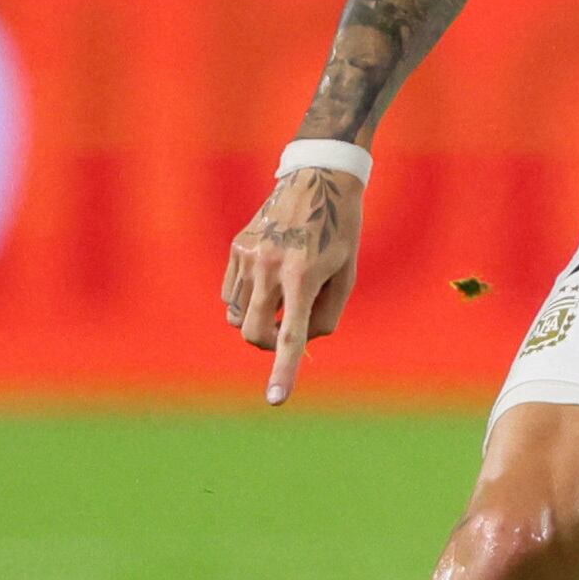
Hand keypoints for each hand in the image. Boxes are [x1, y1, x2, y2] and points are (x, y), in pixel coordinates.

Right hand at [224, 167, 364, 405]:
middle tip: (288, 327)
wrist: (318, 178)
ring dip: (258, 318)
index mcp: (303, 274)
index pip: (291, 334)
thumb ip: (326, 315)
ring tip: (284, 292)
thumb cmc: (341, 230)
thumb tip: (300, 341)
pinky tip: (268, 279)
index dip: (284, 370)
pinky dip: (246, 299)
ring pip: (238, 315)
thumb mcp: (348, 273)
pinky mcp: (236, 248)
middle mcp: (269, 266)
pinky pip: (230, 293)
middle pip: (254, 332)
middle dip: (267, 343)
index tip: (275, 400)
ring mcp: (248, 256)